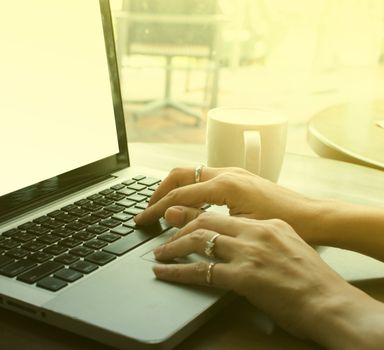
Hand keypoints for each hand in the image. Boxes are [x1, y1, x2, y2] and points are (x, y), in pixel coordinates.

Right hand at [135, 167, 323, 242]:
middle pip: (180, 174)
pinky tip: (188, 204)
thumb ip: (201, 217)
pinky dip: (189, 189)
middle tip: (147, 209)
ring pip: (192, 174)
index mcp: (226, 183)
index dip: (156, 208)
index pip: (178, 194)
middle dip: (159, 191)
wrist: (316, 218)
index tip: (141, 220)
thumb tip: (170, 212)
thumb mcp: (238, 224)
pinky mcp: (239, 179)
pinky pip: (204, 178)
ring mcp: (234, 173)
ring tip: (162, 206)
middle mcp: (228, 172)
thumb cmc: (284, 223)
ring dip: (173, 189)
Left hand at [152, 211, 366, 345]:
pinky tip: (165, 273)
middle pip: (205, 220)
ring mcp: (250, 253)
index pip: (221, 214)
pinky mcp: (245, 276)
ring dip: (173, 247)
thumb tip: (238, 239)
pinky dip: (178, 272)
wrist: (331, 303)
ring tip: (159, 254)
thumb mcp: (287, 247)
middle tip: (162, 234)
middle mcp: (256, 232)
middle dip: (178, 226)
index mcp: (267, 223)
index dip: (195, 216)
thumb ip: (263, 237)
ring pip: (199, 240)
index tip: (179, 219)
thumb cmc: (313, 280)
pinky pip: (201, 271)